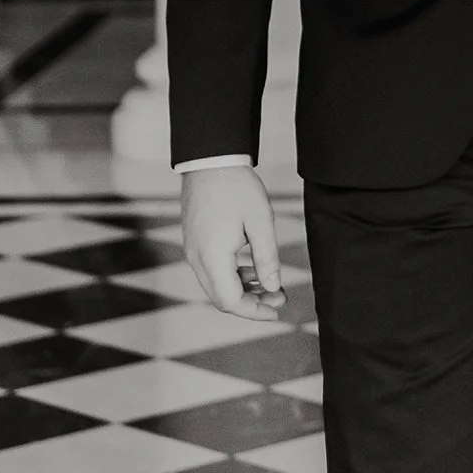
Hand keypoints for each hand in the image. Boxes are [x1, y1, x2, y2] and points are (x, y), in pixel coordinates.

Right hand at [181, 166, 285, 319]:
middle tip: (279, 297)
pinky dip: (232, 276)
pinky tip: (253, 270)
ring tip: (271, 285)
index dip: (254, 311)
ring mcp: (192, 250)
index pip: (230, 301)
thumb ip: (267, 258)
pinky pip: (211, 270)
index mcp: (212, 257)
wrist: (210, 160)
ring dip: (243, 290)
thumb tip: (274, 287)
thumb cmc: (237, 187)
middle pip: (221, 298)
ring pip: (216, 285)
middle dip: (251, 303)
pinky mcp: (194, 241)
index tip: (276, 310)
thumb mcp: (261, 222)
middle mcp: (196, 258)